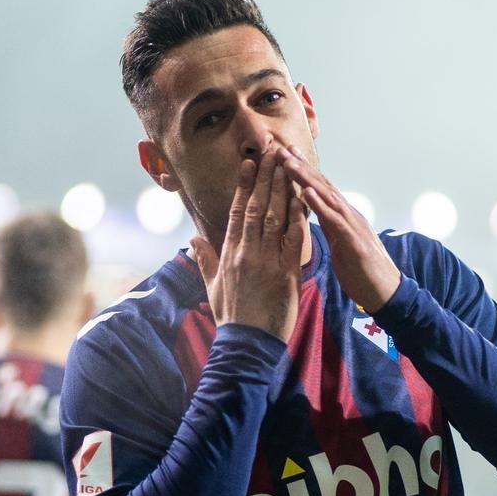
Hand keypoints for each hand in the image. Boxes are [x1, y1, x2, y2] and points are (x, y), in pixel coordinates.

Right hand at [189, 150, 306, 342]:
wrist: (247, 344)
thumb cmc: (231, 316)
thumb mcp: (212, 286)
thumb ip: (204, 260)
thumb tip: (192, 240)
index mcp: (229, 254)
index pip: (238, 212)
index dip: (244, 185)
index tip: (250, 163)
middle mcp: (247, 252)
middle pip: (258, 206)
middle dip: (266, 176)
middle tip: (273, 151)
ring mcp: (267, 261)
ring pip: (276, 217)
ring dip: (283, 188)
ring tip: (288, 164)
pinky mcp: (286, 273)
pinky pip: (294, 239)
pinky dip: (299, 217)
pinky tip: (304, 198)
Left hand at [279, 147, 400, 312]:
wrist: (386, 292)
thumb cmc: (361, 271)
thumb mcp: (339, 244)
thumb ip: (329, 227)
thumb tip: (315, 216)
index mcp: (341, 217)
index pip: (319, 189)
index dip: (302, 172)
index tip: (284, 155)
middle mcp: (348, 215)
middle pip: (322, 186)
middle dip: (300, 167)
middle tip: (281, 148)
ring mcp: (353, 226)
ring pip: (327, 197)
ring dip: (307, 178)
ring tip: (289, 162)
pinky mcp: (354, 242)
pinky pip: (335, 220)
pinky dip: (320, 205)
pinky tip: (306, 192)